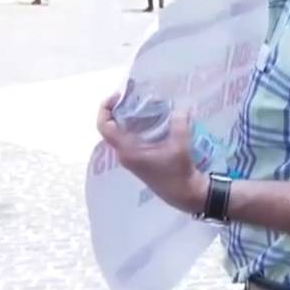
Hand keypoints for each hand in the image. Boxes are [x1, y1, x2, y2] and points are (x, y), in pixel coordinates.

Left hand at [96, 93, 208, 213]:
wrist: (184, 193)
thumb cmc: (178, 171)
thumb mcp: (180, 145)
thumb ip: (179, 123)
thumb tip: (180, 107)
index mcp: (128, 151)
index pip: (105, 127)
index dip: (105, 109)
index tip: (118, 96)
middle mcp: (125, 154)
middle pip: (111, 127)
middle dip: (119, 109)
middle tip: (134, 95)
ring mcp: (131, 158)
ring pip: (121, 133)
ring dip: (128, 118)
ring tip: (144, 103)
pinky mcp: (140, 159)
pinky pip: (130, 138)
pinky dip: (137, 126)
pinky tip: (153, 119)